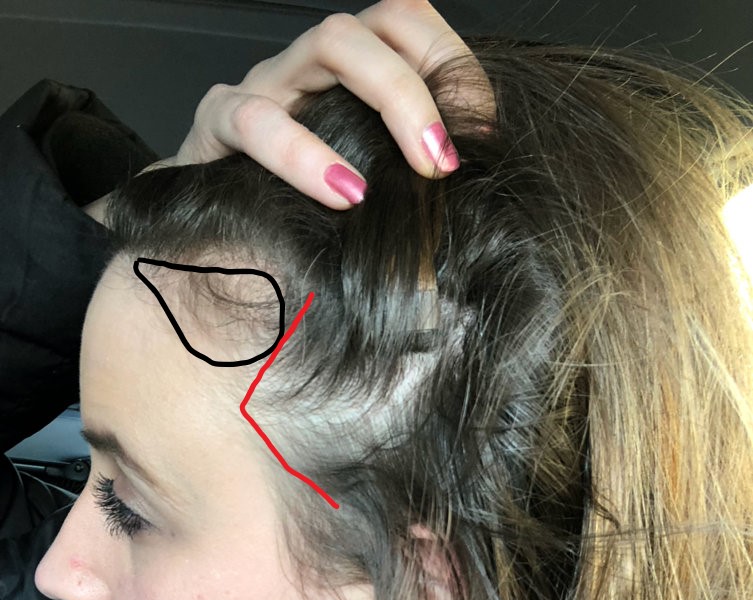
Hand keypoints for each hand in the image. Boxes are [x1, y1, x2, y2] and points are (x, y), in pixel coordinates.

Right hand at [84, 0, 493, 220]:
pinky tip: (342, 193)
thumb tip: (474, 208)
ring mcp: (264, 89)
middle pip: (379, 23)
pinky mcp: (215, 128)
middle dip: (426, 83)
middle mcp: (310, 73)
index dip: (453, 65)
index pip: (409, 28)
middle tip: (447, 161)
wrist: (202, 259)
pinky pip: (255, 117)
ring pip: (329, 40)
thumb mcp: (366, 209)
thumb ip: (409, 194)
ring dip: (391, 96)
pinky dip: (304, 153)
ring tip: (420, 170)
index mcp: (349, 85)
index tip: (482, 133)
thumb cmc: (291, 231)